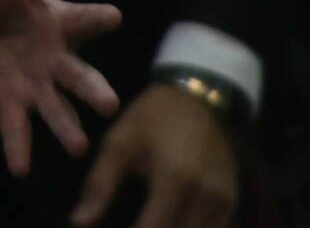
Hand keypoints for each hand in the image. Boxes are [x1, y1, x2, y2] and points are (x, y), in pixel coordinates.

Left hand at [0, 0, 122, 176]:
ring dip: (67, 127)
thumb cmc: (13, 5)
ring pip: (58, 109)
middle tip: (109, 104)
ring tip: (78, 147)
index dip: (98, 17)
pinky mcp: (15, 107)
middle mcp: (58, 60)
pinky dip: (19, 147)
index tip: (113, 16)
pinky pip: (19, 129)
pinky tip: (20, 167)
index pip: (84, 19)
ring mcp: (40, 87)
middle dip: (95, 90)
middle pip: (81, 76)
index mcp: (61, 24)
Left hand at [70, 84, 239, 227]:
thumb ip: (99, 185)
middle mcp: (205, 197)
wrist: (200, 96)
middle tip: (132, 224)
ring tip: (147, 224)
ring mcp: (223, 202)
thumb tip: (78, 222)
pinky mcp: (231, 203)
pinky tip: (170, 225)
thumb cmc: (154, 117)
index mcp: (175, 180)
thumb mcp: (120, 142)